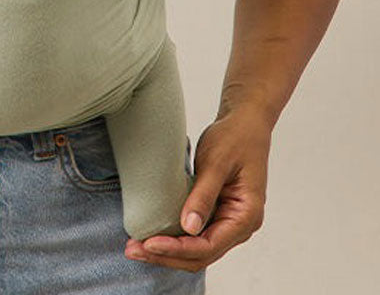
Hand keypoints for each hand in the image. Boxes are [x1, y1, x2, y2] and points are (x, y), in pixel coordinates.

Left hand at [124, 106, 271, 272]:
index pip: (209, 246)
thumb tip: (188, 228)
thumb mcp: (216, 163)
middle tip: (133, 250)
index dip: (178, 249)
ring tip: (136, 247)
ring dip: (168, 251)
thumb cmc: (235, 138)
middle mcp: (240, 226)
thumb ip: (203, 195)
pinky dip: (175, 239)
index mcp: (246, 216)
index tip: (149, 243)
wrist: (245, 123)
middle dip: (167, 256)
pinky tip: (153, 235)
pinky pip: (196, 236)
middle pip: (201, 255)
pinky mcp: (217, 213)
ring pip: (197, 250)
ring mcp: (229, 222)